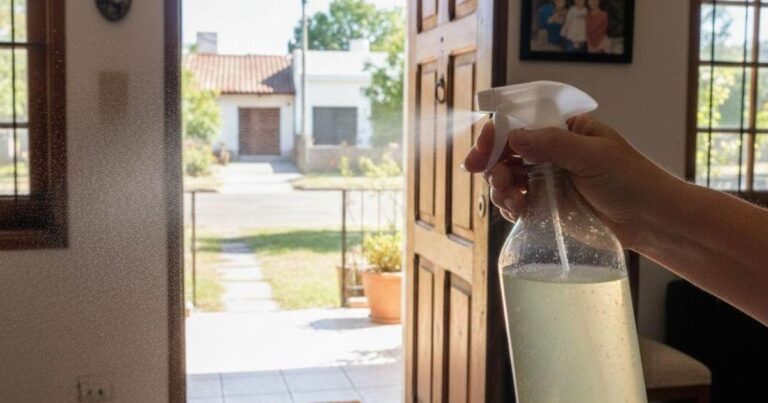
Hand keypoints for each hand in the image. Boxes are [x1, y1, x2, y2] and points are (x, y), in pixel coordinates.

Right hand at [462, 115, 679, 248]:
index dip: (495, 138)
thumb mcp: (593, 156)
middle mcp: (552, 153)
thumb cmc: (631, 180)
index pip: (520, 126)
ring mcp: (549, 180)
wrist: (652, 221)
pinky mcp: (549, 206)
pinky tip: (515, 211)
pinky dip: (510, 206)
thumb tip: (513, 137)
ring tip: (510, 200)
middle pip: (507, 154)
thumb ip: (552, 144)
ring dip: (500, 188)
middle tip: (496, 181)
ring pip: (509, 180)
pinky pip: (519, 203)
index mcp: (564, 131)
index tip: (480, 155)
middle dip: (494, 167)